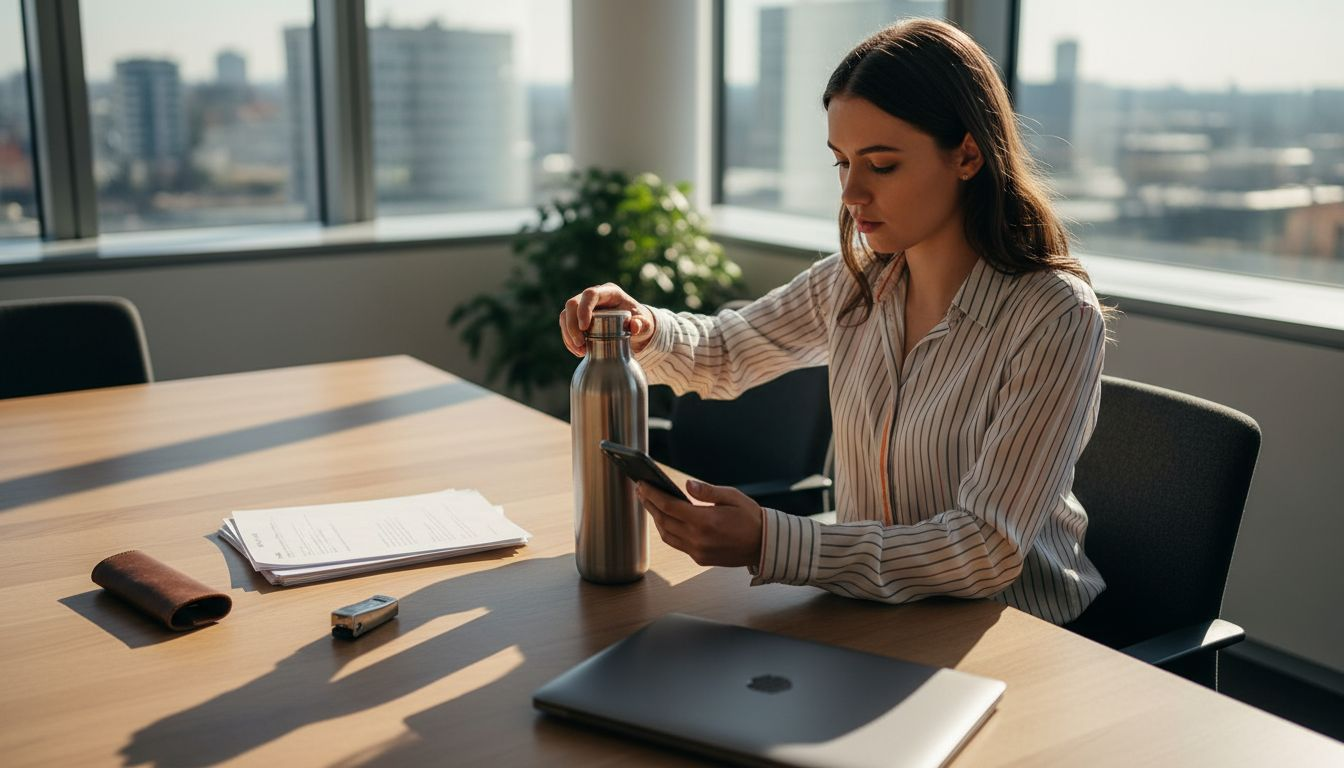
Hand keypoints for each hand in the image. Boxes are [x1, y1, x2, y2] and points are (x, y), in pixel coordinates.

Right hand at [559, 283, 656, 356]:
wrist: (634, 328)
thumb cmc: (640, 322)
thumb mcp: (645, 324)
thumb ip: (643, 325)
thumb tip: (634, 326)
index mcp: (610, 292)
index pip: (590, 294)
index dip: (584, 309)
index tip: (584, 328)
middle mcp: (594, 296)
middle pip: (573, 304)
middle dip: (572, 325)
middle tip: (580, 345)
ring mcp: (584, 306)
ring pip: (566, 315)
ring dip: (568, 334)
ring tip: (580, 351)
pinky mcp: (578, 317)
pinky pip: (566, 326)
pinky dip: (569, 340)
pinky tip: (578, 352)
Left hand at [637, 479, 763, 567]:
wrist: (765, 545)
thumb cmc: (751, 518)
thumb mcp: (732, 496)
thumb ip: (707, 491)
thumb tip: (686, 485)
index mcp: (705, 521)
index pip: (669, 506)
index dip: (652, 494)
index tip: (642, 484)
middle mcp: (698, 539)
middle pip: (663, 520)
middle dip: (650, 504)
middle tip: (641, 491)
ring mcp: (698, 551)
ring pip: (666, 535)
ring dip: (656, 519)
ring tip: (650, 503)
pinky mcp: (700, 558)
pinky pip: (676, 544)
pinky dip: (667, 530)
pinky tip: (666, 519)